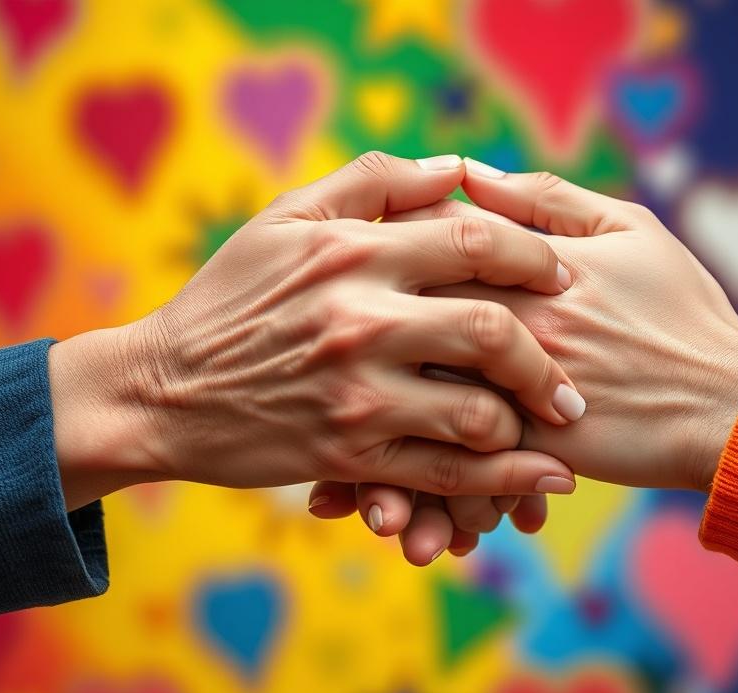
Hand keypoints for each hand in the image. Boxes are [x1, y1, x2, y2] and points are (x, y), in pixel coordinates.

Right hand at [47, 153, 584, 509]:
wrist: (163, 392)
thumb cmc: (230, 298)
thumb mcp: (285, 220)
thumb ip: (373, 181)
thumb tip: (457, 167)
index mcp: (352, 254)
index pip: (475, 240)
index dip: (535, 257)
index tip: (562, 276)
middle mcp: (360, 322)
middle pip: (491, 329)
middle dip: (548, 352)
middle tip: (575, 368)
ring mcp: (356, 396)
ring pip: (477, 412)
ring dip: (531, 419)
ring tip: (557, 422)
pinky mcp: (349, 458)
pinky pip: (445, 474)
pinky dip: (504, 479)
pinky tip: (547, 479)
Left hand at [313, 161, 737, 560]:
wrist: (730, 405)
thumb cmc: (683, 311)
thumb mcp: (628, 230)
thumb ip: (543, 198)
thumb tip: (468, 173)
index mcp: (524, 272)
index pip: (425, 254)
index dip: (378, 262)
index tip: (347, 279)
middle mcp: (509, 334)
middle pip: (402, 340)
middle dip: (350, 355)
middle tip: (309, 374)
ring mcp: (517, 398)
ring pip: (413, 418)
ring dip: (365, 447)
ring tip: (331, 472)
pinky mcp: (532, 456)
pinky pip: (451, 476)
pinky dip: (407, 493)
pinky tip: (368, 508)